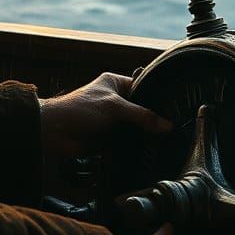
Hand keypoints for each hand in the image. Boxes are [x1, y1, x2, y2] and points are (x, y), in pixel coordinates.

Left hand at [39, 71, 170, 164]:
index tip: (176, 107)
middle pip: (141, 109)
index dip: (157, 96)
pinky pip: (128, 140)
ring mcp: (113, 119)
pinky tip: (154, 150)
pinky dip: (137, 145)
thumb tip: (167, 124)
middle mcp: (116, 100)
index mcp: (115, 83)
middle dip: (154, 118)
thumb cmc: (79, 109)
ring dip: (146, 133)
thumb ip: (141, 115)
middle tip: (178, 126)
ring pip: (136, 126)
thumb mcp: (114, 107)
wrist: (55, 131)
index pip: (143, 86)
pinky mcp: (110, 136)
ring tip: (171, 140)